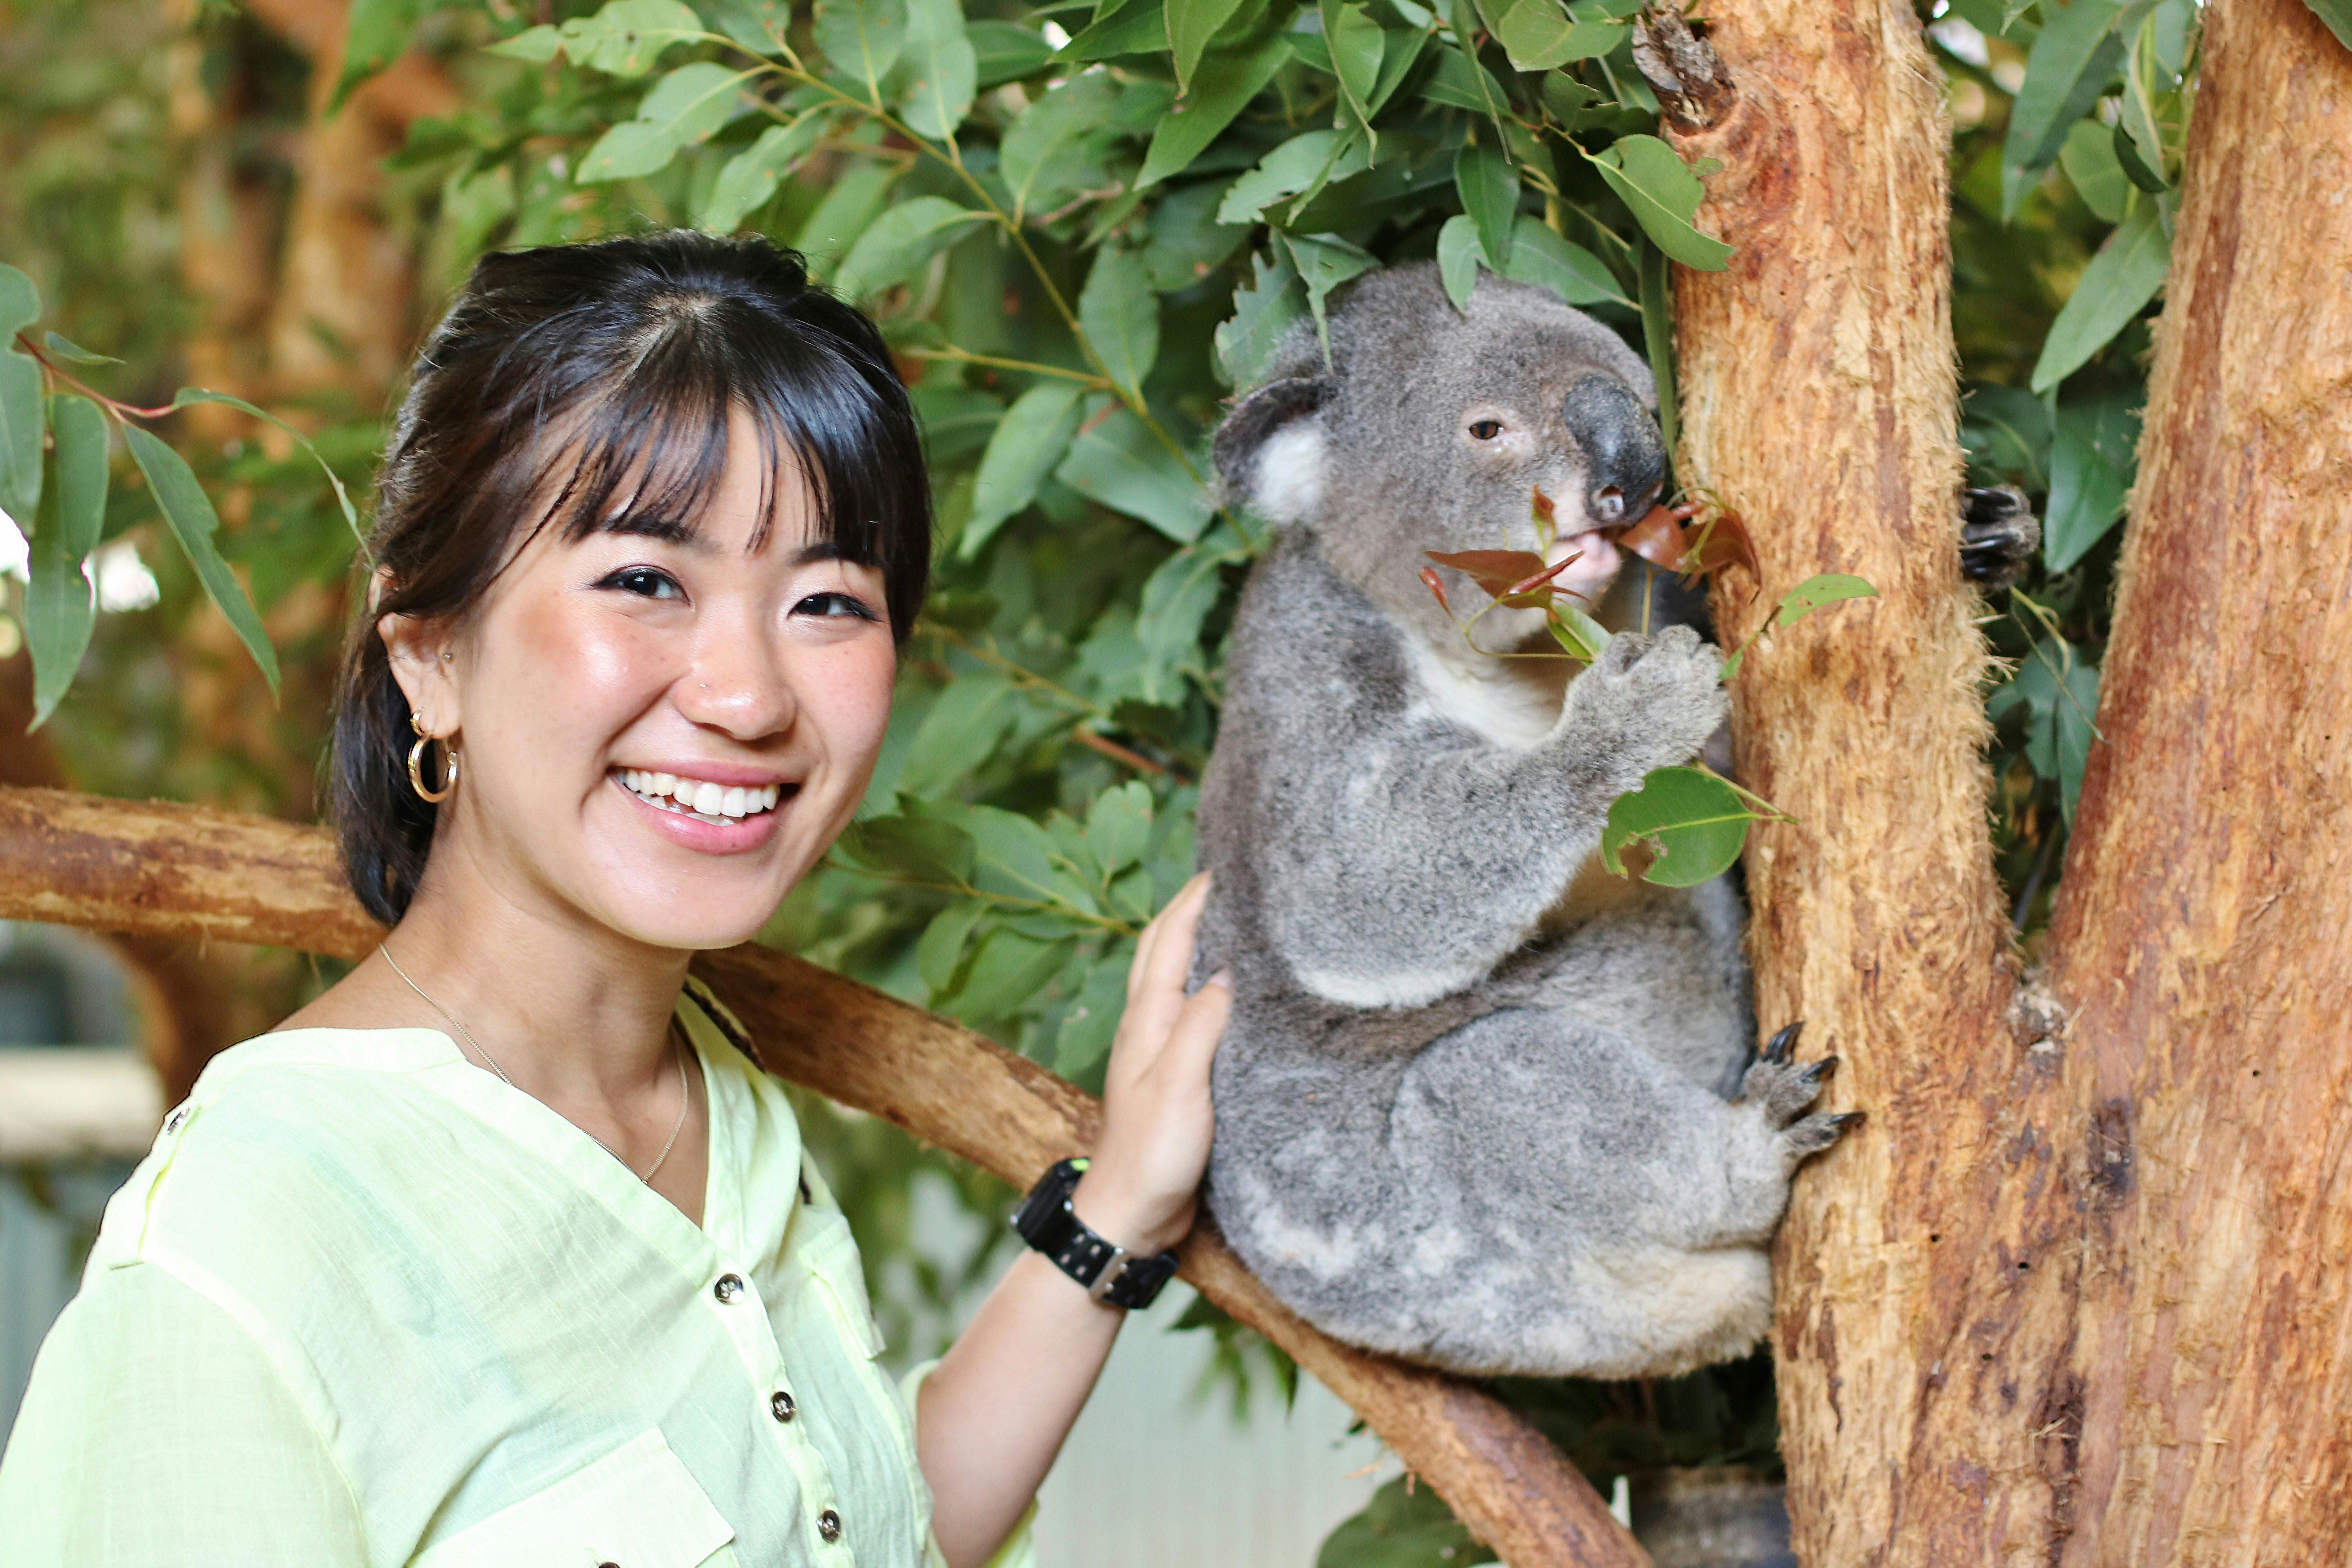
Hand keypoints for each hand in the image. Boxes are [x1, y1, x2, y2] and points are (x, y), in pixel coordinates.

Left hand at [1069, 872, 1230, 1260]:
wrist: (1130, 1215)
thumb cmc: (1149, 1154)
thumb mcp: (1178, 1085)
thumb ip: (1202, 1024)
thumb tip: (1229, 967)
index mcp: (1146, 1018)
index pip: (1170, 937)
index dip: (1196, 897)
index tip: (1229, 863)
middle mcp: (1149, 1024)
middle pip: (1168, 947)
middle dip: (1196, 906)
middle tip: (1235, 878)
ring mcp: (1161, 1049)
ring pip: (1181, 977)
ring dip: (1204, 942)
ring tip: (1241, 919)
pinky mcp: (1179, 1075)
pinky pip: (1197, 1013)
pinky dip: (1215, 986)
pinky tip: (1239, 991)